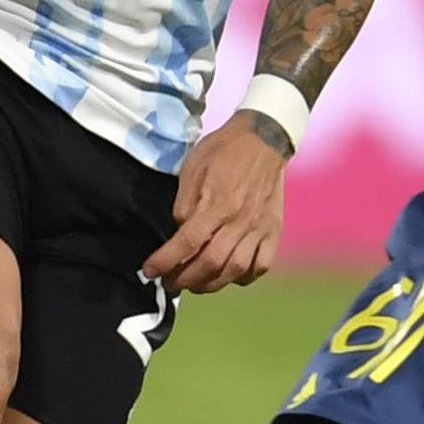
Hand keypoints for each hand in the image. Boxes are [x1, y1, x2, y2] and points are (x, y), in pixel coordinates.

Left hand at [143, 111, 287, 290]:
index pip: (187, 242)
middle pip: (210, 263)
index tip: (149, 271)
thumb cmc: (222, 151)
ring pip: (235, 270)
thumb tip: (179, 233)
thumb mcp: (192, 168)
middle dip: (184, 279)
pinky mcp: (274, 230)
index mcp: (218, 203)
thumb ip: (184, 204)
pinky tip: (229, 276)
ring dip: (211, 284)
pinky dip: (244, 277)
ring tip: (195, 284)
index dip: (165, 261)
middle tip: (170, 282)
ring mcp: (260, 227)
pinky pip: (261, 265)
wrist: (263, 138)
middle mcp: (241, 220)